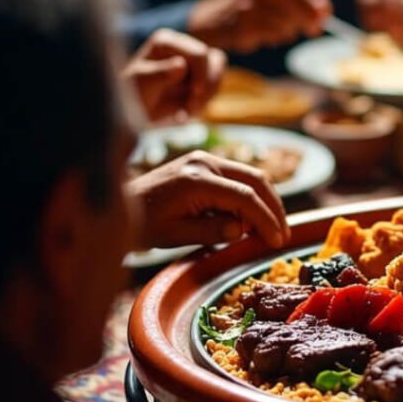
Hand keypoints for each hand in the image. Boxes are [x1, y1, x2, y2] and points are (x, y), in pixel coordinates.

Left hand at [123, 29, 225, 123]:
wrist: (133, 111)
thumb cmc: (132, 93)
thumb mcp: (142, 84)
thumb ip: (161, 73)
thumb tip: (181, 65)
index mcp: (167, 42)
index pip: (199, 54)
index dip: (202, 76)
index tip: (194, 96)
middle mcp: (182, 47)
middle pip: (216, 59)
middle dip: (208, 85)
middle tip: (192, 106)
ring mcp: (192, 61)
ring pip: (219, 71)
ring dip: (208, 94)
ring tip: (189, 110)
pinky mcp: (199, 76)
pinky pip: (215, 85)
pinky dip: (205, 101)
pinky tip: (187, 112)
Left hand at [128, 151, 290, 250]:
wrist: (120, 204)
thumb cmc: (142, 224)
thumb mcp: (174, 235)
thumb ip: (210, 231)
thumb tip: (241, 229)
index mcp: (196, 180)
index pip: (245, 197)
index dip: (266, 220)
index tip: (276, 241)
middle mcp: (205, 162)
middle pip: (256, 179)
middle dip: (274, 208)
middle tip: (282, 235)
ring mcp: (205, 160)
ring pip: (251, 176)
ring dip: (265, 201)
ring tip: (269, 230)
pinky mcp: (205, 164)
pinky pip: (238, 177)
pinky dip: (251, 197)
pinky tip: (251, 219)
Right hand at [188, 0, 331, 52]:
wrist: (212, 21)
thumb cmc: (251, 10)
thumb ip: (301, 0)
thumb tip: (326, 8)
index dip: (313, 1)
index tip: (326, 16)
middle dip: (306, 16)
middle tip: (314, 30)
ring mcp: (244, 3)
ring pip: (281, 20)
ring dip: (288, 30)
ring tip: (281, 33)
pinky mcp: (240, 24)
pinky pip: (269, 34)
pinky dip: (274, 38)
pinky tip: (267, 37)